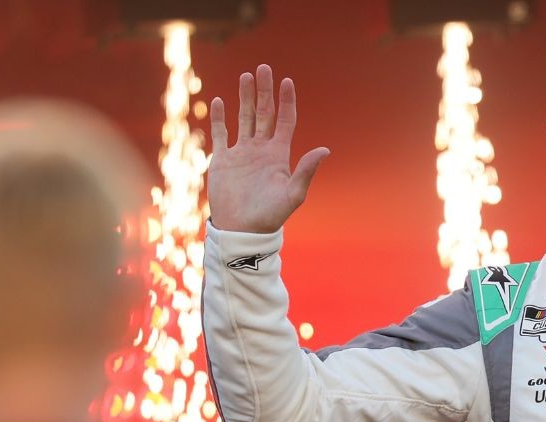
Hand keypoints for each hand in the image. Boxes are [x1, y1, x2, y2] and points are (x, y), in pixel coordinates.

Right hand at [208, 65, 329, 233]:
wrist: (242, 230)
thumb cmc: (270, 216)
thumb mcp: (293, 193)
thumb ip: (306, 170)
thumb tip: (325, 149)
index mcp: (279, 154)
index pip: (284, 120)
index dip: (286, 101)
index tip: (287, 81)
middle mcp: (261, 150)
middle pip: (264, 113)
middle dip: (265, 91)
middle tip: (264, 67)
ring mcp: (242, 153)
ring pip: (244, 118)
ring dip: (245, 97)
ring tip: (246, 76)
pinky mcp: (223, 160)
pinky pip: (221, 134)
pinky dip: (220, 117)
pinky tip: (219, 100)